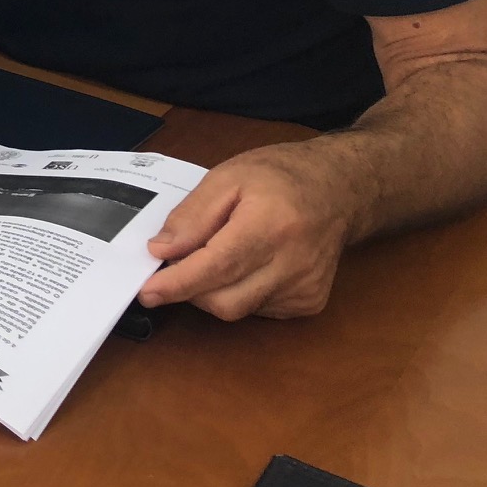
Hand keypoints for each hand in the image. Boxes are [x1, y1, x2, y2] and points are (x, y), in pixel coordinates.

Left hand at [138, 142, 363, 318]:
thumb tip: (160, 250)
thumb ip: (192, 216)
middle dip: (189, 290)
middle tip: (173, 265)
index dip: (178, 283)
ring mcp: (306, 288)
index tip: (147, 291)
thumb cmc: (279, 176)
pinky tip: (244, 265)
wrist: (339, 189)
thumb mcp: (226, 177)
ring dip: (211, 291)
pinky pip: (257, 310)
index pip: (217, 266)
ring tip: (212, 255)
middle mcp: (294, 263)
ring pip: (239, 309)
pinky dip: (237, 292)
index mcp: (271, 225)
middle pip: (225, 300)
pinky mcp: (310, 303)